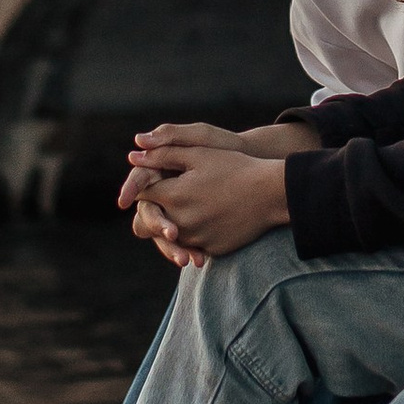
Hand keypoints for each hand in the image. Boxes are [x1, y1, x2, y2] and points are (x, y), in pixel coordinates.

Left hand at [125, 122, 292, 256]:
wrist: (271, 193)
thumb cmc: (235, 167)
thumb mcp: (198, 153)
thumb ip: (162, 154)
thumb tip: (132, 156)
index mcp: (173, 196)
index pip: (142, 193)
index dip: (143, 186)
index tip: (154, 180)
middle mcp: (179, 222)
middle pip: (148, 221)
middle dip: (152, 210)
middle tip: (167, 200)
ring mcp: (195, 239)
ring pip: (170, 236)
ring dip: (172, 223)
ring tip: (191, 207)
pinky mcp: (211, 250)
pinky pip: (192, 245)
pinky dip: (194, 235)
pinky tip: (208, 220)